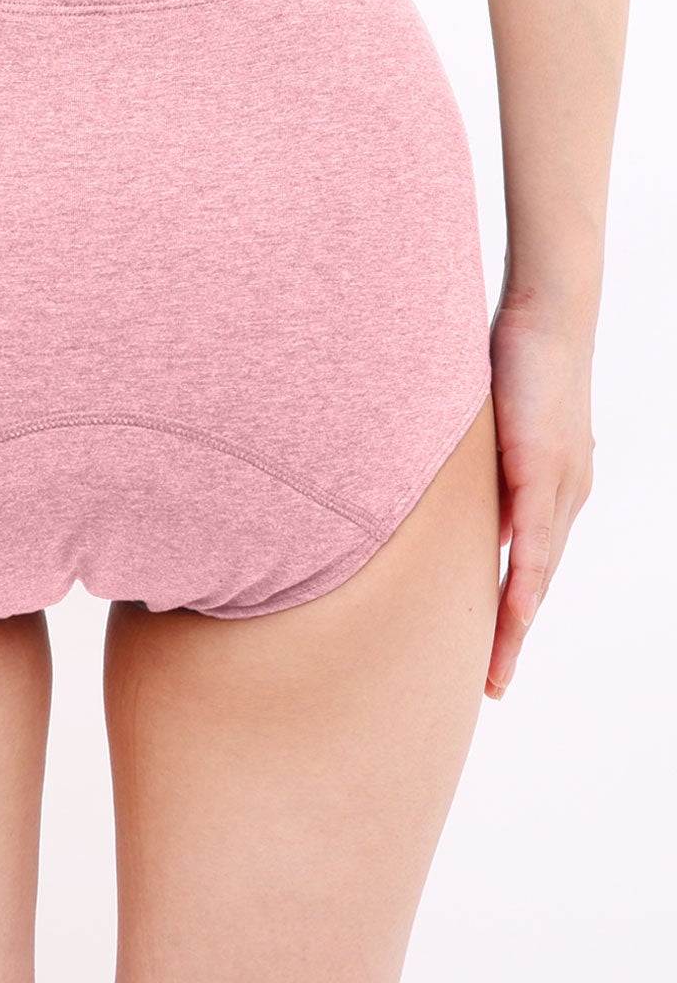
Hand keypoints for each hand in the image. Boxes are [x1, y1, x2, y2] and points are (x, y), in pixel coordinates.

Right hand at [486, 286, 595, 698]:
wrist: (552, 310)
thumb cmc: (515, 357)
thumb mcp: (488, 422)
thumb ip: (471, 463)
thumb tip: (433, 488)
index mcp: (549, 489)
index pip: (529, 565)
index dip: (509, 613)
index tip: (491, 656)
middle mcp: (564, 497)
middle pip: (537, 585)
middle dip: (511, 639)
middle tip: (493, 688)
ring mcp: (560, 485)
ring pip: (539, 574)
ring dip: (516, 626)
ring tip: (496, 671)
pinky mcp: (546, 466)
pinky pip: (535, 538)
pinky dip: (524, 580)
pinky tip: (513, 613)